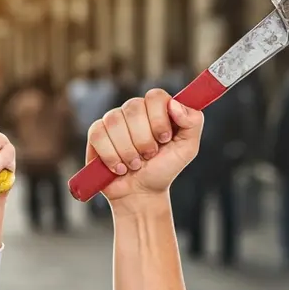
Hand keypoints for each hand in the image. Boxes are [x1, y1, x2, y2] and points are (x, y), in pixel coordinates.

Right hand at [86, 89, 202, 210]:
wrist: (141, 193)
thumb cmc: (164, 168)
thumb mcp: (187, 148)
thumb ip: (193, 122)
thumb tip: (174, 104)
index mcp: (156, 109)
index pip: (155, 96)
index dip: (159, 118)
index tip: (165, 139)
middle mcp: (133, 109)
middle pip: (134, 108)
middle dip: (144, 139)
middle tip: (149, 156)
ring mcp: (112, 119)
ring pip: (115, 122)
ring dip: (128, 151)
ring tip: (135, 164)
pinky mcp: (96, 133)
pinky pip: (99, 135)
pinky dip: (111, 156)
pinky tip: (119, 167)